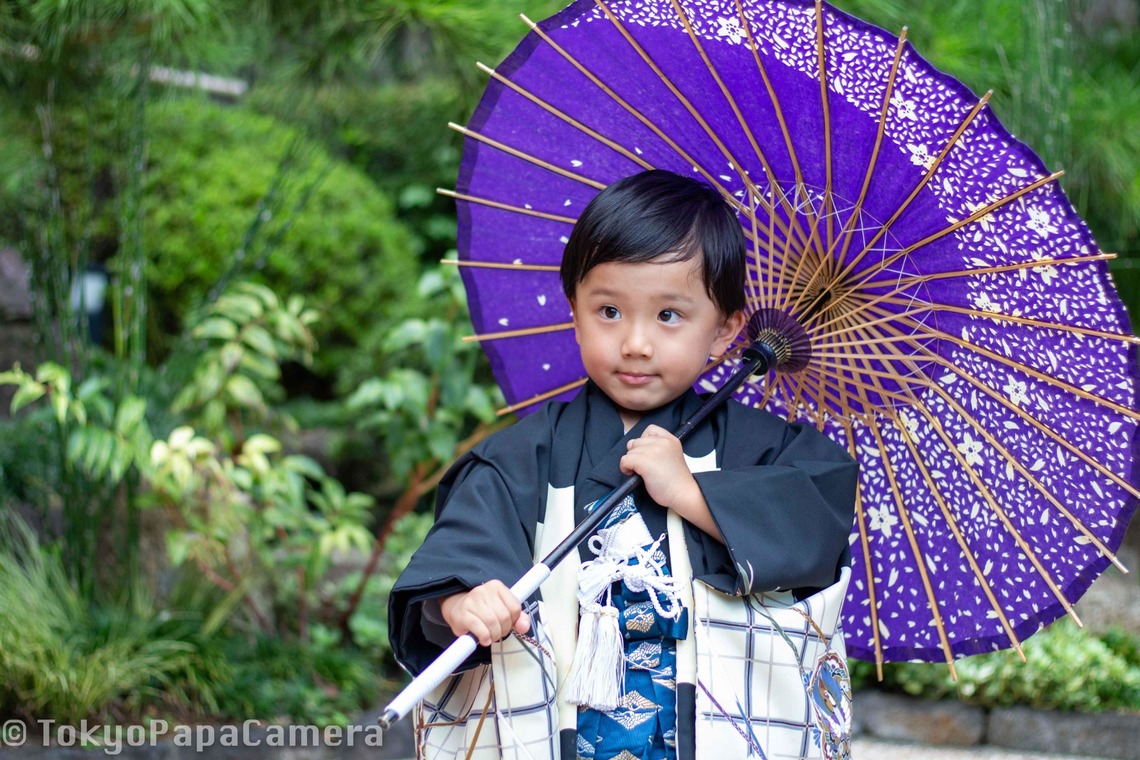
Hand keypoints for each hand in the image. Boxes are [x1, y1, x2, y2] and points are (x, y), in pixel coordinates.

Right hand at [438, 580, 530, 646]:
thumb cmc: (483, 611)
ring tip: (491, 636)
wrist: (457, 609)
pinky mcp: (462, 614)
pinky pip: (480, 629)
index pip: (515, 607)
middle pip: (504, 616)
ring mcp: (471, 601)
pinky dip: (485, 637)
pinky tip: (484, 639)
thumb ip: (518, 618)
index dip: (513, 621)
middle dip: (503, 630)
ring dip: (494, 635)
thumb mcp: (502, 610)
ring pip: (492, 623)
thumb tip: (524, 626)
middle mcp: (483, 590)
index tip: (507, 624)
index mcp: (497, 586)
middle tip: (498, 633)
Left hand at [620, 425, 723, 542]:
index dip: (644, 441)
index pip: (650, 429)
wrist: (683, 494)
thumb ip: (657, 448)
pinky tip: (633, 474)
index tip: (649, 454)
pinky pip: (625, 460)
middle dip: (636, 454)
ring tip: (641, 472)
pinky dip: (625, 468)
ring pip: (630, 451)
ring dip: (631, 462)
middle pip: (636, 441)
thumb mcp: (671, 456)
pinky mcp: (644, 461)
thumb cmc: (676, 480)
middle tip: (645, 467)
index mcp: (670, 439)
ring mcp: (653, 451)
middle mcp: (662, 441)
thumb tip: (632, 446)